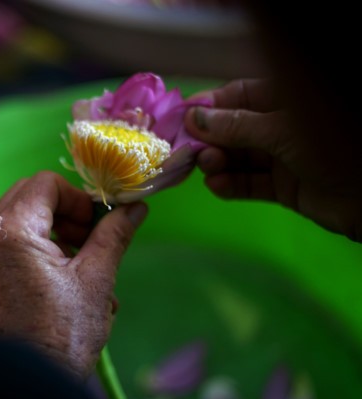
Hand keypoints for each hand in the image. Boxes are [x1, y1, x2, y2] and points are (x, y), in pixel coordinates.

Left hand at [0, 171, 146, 378]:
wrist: (28, 382)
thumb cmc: (62, 334)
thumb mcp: (97, 279)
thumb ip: (114, 235)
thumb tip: (135, 208)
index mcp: (10, 231)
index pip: (45, 183)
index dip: (78, 198)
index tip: (97, 225)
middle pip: (28, 196)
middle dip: (65, 212)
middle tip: (90, 240)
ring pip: (18, 219)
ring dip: (53, 230)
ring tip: (81, 264)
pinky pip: (7, 243)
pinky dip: (35, 248)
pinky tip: (62, 277)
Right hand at [184, 79, 360, 241]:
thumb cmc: (332, 147)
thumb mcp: (280, 131)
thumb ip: (235, 126)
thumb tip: (193, 118)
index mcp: (283, 101)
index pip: (236, 97)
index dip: (207, 107)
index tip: (179, 120)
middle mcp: (280, 126)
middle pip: (232, 129)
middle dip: (208, 139)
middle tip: (188, 152)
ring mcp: (283, 157)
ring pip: (239, 158)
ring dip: (218, 163)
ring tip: (207, 168)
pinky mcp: (285, 187)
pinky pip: (251, 184)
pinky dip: (233, 185)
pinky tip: (218, 187)